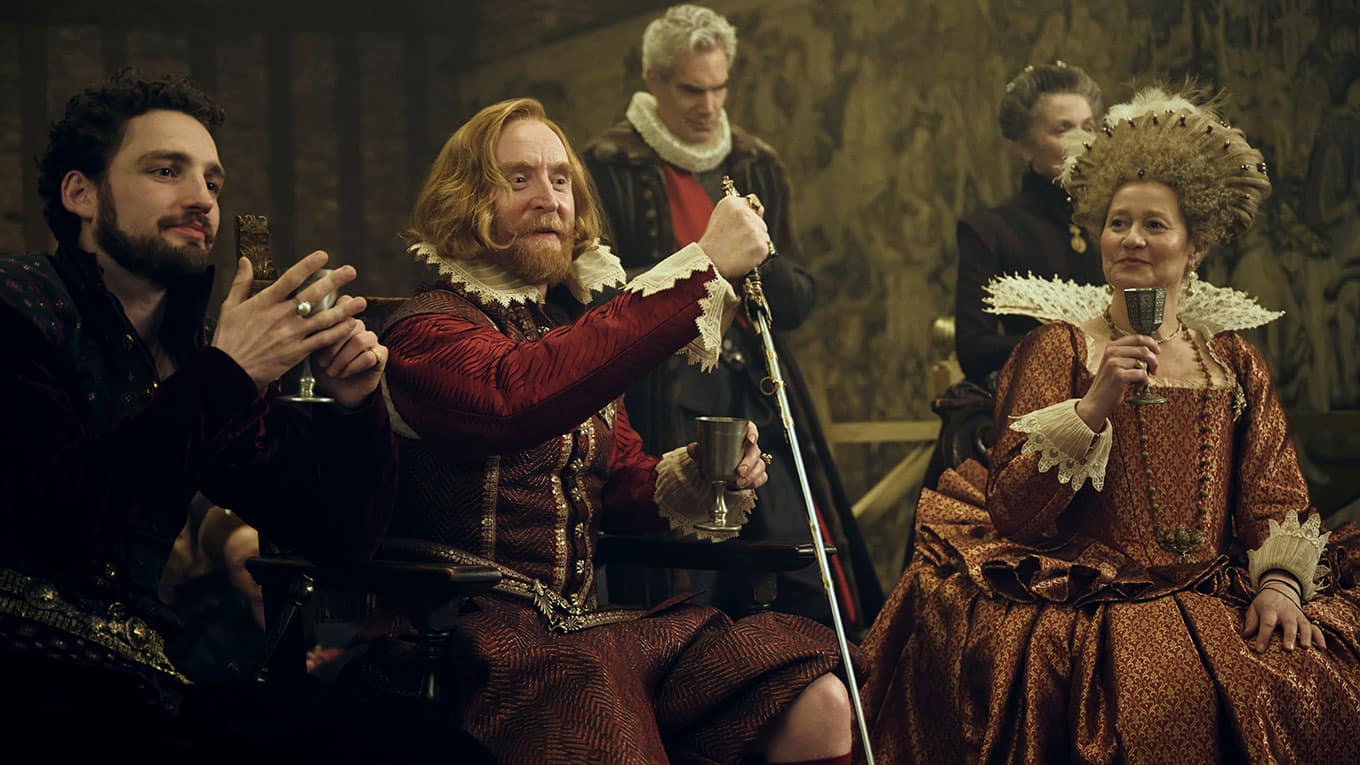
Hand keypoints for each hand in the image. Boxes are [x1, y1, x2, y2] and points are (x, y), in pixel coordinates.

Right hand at [211, 252, 366, 391]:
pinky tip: (350, 325)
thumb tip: (245, 260)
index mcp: (265, 302)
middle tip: (351, 271)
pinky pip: (322, 340)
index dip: (308, 265)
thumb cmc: (228, 339)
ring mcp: (291, 334)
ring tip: (361, 301)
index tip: (323, 256)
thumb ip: (241, 282)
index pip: (291, 278)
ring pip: (324, 318)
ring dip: (345, 309)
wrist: (228, 371)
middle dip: (334, 282)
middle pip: (313, 294)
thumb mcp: (229, 307)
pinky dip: (338, 332)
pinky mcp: (297, 352)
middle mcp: (281, 315)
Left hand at [311, 318, 386, 408]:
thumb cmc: (324, 368)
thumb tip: (313, 324)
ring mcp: (372, 340)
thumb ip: (317, 334)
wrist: (335, 391)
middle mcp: (359, 328)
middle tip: (323, 363)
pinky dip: (353, 367)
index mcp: (343, 321)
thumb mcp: (314, 350)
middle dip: (332, 348)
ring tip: (333, 371)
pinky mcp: (381, 355)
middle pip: (349, 326)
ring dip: (343, 359)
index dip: (328, 327)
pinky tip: (345, 373)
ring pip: (360, 341)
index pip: (340, 312)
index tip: (318, 346)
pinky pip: (369, 356)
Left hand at [686, 421, 769, 490]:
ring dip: (752, 475)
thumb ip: (698, 449)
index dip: (753, 433)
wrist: (716, 473)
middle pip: (755, 451)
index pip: (751, 429)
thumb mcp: (705, 452)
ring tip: (739, 482)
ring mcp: (754, 461)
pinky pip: (761, 477)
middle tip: (740, 471)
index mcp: (740, 436)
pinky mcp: (756, 474)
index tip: (750, 439)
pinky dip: (755, 482)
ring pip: (760, 466)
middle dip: (749, 462)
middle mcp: (749, 448)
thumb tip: (692, 448)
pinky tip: (746, 485)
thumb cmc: (714, 457)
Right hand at [698, 195, 770, 278]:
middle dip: (752, 232)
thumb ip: (741, 210)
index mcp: (731, 203)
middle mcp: (743, 213)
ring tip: (738, 248)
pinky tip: (743, 255)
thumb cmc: (712, 244)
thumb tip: (760, 210)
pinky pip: (765, 248)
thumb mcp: (719, 218)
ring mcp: (753, 230)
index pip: (751, 206)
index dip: (746, 220)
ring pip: (764, 235)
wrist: (708, 263)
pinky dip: (757, 255)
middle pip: (760, 221)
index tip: (737, 228)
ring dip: (755, 243)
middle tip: (736, 241)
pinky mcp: (760, 245)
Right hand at [1074, 334, 1159, 429]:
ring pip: (1144, 363)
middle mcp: (1111, 352)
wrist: (1096, 402)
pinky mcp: (1118, 375)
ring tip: (1139, 382)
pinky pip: (1142, 375)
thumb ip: (1128, 354)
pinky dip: (1143, 383)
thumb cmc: (1109, 384)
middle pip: (1144, 350)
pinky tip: (1136, 388)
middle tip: (1153, 371)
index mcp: (1111, 347)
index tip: (1157, 351)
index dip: (1151, 343)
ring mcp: (1114, 363)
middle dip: (1153, 361)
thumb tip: (1152, 350)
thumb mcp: (1115, 364)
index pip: (1137, 338)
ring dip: (1146, 375)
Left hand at [1243, 584, 1324, 652]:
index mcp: (1270, 610)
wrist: (1280, 590)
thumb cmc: (1264, 604)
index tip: (1259, 650)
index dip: (1263, 637)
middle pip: (1289, 624)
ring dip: (1306, 637)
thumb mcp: (1254, 608)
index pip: (1266, 623)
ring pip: (1304, 626)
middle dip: (1289, 636)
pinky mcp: (1306, 620)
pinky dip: (1320, 638)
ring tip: (1306, 648)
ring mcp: (1298, 616)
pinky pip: (1315, 628)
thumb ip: (1250, 622)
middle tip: (1288, 649)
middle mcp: (1286, 613)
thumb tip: (1245, 636)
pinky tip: (1322, 648)